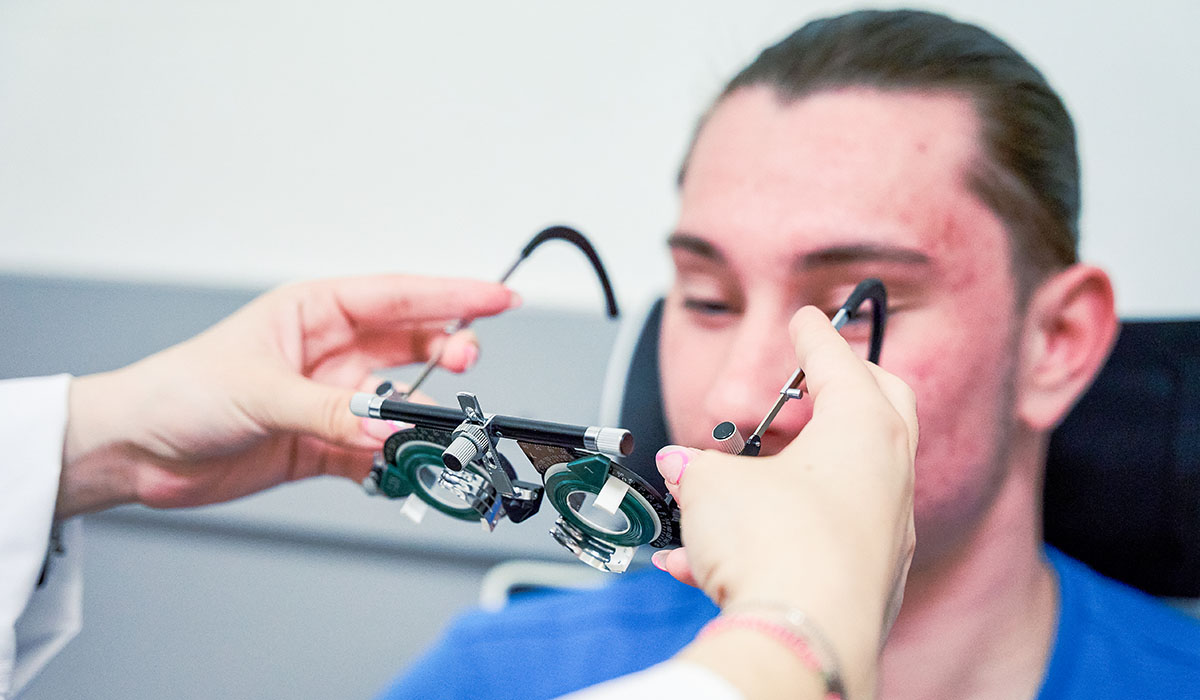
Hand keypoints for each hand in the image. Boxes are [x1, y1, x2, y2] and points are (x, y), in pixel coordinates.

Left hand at [57, 275, 518, 517]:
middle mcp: (331, 352)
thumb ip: (332, 410)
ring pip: (400, 401)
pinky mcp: (324, 443)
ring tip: (434, 427)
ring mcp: (331, 398)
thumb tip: (390, 424)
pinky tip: (400, 466)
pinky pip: (376, 450)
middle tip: (469, 362)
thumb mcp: (260, 390)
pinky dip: (393, 461)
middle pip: (410, 344)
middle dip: (447, 350)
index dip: (453, 296)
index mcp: (315, 312)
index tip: (499, 299)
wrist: (138, 451)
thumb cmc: (180, 391)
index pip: (399, 296)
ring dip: (420, 415)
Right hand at [655, 306, 917, 697]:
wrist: (801, 640)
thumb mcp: (712, 484)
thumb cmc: (778, 550)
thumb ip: (698, 467)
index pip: (839, 361)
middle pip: (872, 410)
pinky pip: (816, 541)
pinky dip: (770, 537)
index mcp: (865, 429)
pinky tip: (702, 560)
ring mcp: (885, 532)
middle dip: (827, 396)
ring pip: (838, 482)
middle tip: (789, 396)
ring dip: (783, 476)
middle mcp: (889, 476)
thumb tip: (684, 468)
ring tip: (721, 487)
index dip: (813, 336)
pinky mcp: (867, 581)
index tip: (805, 320)